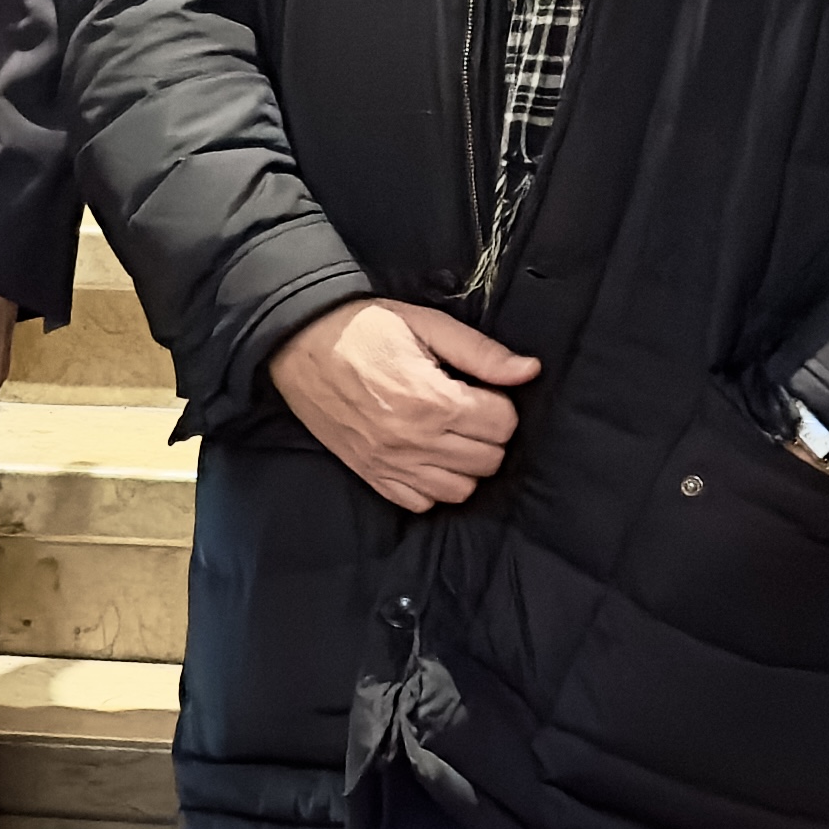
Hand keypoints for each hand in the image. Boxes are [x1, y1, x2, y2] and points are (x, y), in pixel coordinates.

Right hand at [272, 295, 540, 514]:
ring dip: (465, 464)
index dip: (501, 404)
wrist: (299, 342)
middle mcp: (413, 439)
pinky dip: (432, 486)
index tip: (482, 390)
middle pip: (489, 460)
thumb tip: (530, 371)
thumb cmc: (365, 327)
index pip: (503, 424)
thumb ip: (481, 352)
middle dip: (489, 434)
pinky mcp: (370, 474)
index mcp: (432, 399)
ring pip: (460, 489)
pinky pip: (420, 503)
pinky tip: (427, 457)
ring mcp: (390, 462)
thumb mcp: (426, 325)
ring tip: (451, 435)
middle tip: (470, 410)